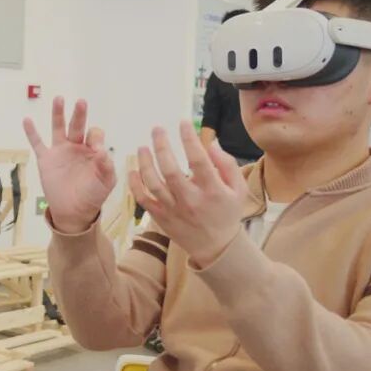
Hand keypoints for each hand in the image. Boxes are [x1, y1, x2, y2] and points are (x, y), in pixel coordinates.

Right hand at [23, 97, 116, 232]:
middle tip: (81, 102)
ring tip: (59, 99)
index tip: (97, 151)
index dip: (96, 139)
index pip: (95, 135)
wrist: (74, 211)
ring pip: (58, 128)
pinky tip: (27, 120)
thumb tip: (103, 152)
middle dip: (79, 114)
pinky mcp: (46, 160)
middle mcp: (76, 146)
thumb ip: (107, 166)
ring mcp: (60, 151)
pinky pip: (37, 144)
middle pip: (78, 125)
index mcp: (93, 150)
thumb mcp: (106, 182)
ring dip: (58, 113)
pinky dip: (32, 132)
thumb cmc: (93, 195)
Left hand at [128, 122, 247, 267]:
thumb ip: (227, 164)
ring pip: (153, 184)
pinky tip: (132, 170)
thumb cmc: (227, 212)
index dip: (189, 139)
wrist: (216, 247)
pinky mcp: (160, 218)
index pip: (198, 160)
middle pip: (170, 170)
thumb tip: (211, 142)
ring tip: (142, 147)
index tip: (183, 123)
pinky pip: (143, 200)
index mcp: (211, 190)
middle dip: (162, 146)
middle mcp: (190, 200)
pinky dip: (135, 185)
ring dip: (145, 163)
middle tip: (157, 129)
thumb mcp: (238, 189)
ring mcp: (173, 210)